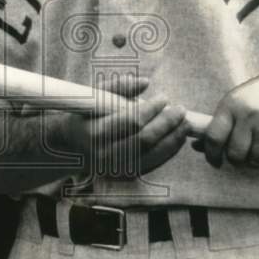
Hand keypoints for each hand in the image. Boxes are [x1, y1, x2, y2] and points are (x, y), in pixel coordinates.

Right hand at [61, 75, 189, 178]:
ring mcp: (117, 169)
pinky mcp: (127, 175)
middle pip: (144, 140)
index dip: (151, 109)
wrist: (73, 146)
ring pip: (152, 154)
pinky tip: (178, 137)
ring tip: (185, 123)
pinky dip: (169, 150)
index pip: (130, 122)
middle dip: (167, 123)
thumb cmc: (86, 116)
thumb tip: (145, 82)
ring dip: (173, 138)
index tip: (164, 97)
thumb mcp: (94, 97)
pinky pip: (153, 163)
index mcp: (95, 133)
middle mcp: (105, 155)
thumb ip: (118, 87)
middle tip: (180, 109)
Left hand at [196, 61, 258, 170]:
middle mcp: (249, 114)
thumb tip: (196, 147)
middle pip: (235, 154)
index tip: (215, 161)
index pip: (214, 137)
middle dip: (237, 160)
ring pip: (255, 160)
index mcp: (231, 105)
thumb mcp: (237, 102)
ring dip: (256, 162)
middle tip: (242, 156)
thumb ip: (219, 124)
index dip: (211, 154)